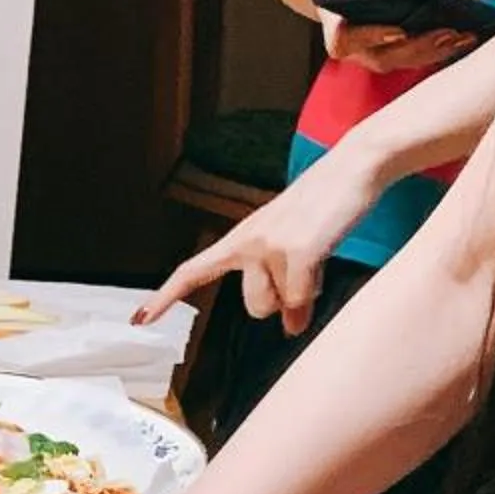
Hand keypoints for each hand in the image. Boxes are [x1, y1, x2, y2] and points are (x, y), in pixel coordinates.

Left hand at [141, 148, 378, 335]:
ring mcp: (269, 245)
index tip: (139, 320)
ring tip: (315, 257)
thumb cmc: (325, 206)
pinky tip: (324, 262)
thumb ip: (283, 283)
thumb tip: (292, 327)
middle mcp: (247, 241)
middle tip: (304, 268)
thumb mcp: (294, 247)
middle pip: (255, 307)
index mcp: (240, 238)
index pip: (194, 270)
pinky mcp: (296, 250)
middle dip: (281, 301)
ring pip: (278, 305)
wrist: (355, 166)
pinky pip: (301, 298)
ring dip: (301, 295)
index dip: (166, 297)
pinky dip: (315, 293)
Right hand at [313, 0, 467, 75]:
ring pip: (404, 60)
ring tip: (463, 35)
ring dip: (435, 52)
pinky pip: (420, 55)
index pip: (343, 40)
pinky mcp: (401, 46)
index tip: (397, 31)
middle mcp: (356, 42)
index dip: (368, 40)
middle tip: (446, 33)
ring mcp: (379, 48)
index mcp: (337, 19)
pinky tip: (468, 36)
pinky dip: (445, 48)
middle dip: (416, 49)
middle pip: (382, 57)